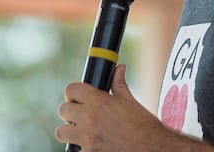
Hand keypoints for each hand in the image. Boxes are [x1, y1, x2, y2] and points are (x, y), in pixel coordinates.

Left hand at [55, 64, 170, 151]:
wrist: (153, 148)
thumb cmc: (144, 125)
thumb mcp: (130, 102)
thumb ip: (119, 84)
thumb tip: (119, 68)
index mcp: (99, 101)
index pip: (72, 89)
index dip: (73, 92)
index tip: (77, 97)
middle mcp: (89, 119)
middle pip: (63, 110)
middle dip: (70, 112)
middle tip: (80, 115)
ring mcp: (87, 139)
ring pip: (61, 132)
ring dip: (69, 131)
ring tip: (82, 132)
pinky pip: (74, 149)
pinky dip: (81, 148)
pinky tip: (94, 145)